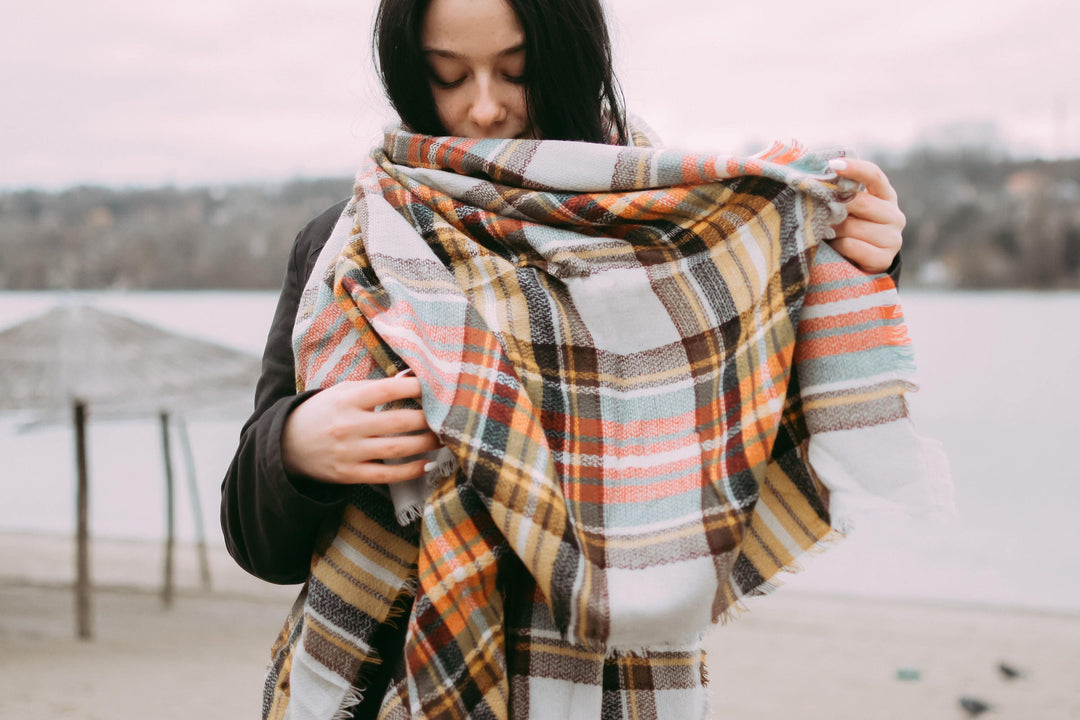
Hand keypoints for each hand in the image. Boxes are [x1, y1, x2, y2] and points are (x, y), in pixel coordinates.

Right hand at [282, 375, 441, 484]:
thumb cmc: (322, 412)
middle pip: (398, 421)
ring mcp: (349, 452)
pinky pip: (385, 475)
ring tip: (444, 439)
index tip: (438, 386)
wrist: (286, 444)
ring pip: (396, 449)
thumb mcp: (342, 391)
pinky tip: (427, 465)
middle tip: (449, 417)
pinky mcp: (349, 474)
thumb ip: (376, 387)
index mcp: (347, 399)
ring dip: (425, 444)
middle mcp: (349, 425)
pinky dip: (409, 471)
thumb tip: (412, 377)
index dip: (416, 387)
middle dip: (428, 419)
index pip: (388, 390)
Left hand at [826, 157, 904, 273]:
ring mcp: (893, 238)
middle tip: (818, 212)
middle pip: (860, 202)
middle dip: (835, 207)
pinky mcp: (884, 259)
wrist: (858, 266)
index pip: (874, 175)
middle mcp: (895, 215)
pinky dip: (838, 246)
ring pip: (853, 226)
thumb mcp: (847, 209)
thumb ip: (841, 194)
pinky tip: (834, 247)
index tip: (833, 164)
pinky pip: (852, 246)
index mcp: (886, 196)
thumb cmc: (848, 230)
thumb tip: (817, 179)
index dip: (855, 168)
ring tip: (825, 232)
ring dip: (833, 229)